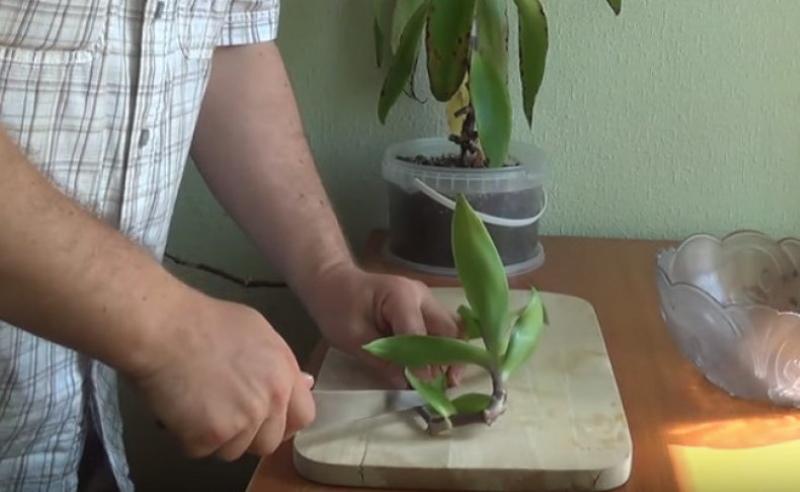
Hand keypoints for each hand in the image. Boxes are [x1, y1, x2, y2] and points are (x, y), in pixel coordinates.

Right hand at [126, 290, 314, 460]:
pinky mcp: (209, 437)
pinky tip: (180, 409)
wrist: (165, 329)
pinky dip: (188, 437)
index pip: (303, 416)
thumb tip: (304, 383)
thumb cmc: (206, 322)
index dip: (284, 421)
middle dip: (248, 434)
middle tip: (224, 414)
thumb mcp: (257, 330)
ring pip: (235, 450)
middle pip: (269, 442)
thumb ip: (281, 363)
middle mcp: (269, 400)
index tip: (266, 419)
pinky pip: (202, 451)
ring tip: (198, 405)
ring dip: (216, 437)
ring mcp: (241, 421)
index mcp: (284, 374)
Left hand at [304, 264, 460, 387]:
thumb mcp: (352, 337)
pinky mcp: (426, 309)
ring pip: (452, 329)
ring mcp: (427, 300)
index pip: (419, 334)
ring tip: (448, 381)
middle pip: (448, 329)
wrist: (334, 283)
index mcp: (401, 296)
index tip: (423, 388)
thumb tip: (407, 383)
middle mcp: (422, 295)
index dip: (423, 363)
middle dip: (450, 360)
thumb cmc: (338, 306)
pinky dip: (445, 349)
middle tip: (447, 387)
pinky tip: (441, 368)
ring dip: (452, 355)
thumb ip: (381, 359)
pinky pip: (443, 329)